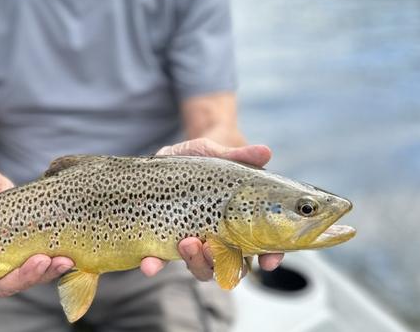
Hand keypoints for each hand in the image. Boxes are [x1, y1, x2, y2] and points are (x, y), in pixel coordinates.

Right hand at [0, 166, 73, 296]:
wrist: (2, 187)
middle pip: (2, 286)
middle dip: (21, 278)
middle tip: (39, 262)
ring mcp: (12, 266)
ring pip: (26, 280)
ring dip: (44, 274)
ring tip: (62, 260)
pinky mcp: (31, 259)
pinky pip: (43, 269)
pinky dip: (55, 266)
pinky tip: (69, 258)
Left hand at [140, 138, 283, 279]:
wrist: (171, 155)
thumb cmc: (204, 157)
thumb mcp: (218, 152)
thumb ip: (240, 156)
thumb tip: (264, 152)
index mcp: (241, 222)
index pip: (264, 247)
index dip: (270, 256)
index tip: (268, 260)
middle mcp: (220, 238)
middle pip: (230, 265)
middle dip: (222, 262)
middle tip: (210, 246)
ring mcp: (194, 241)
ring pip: (201, 268)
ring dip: (195, 262)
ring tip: (185, 243)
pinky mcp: (166, 239)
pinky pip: (161, 261)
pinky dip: (155, 265)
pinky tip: (149, 264)